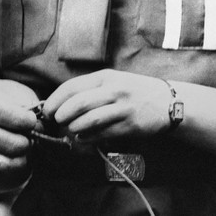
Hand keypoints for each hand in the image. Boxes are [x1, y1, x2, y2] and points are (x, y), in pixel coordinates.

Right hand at [0, 72, 35, 189]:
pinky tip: (0, 163)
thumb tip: (13, 107)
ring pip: (5, 166)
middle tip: (26, 138)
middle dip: (28, 142)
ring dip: (17, 161)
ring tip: (18, 154)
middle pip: (17, 145)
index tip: (30, 121)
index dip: (31, 122)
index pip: (19, 120)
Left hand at [42, 69, 170, 142]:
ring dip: (74, 128)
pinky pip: (103, 134)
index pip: (73, 86)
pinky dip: (88, 139)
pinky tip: (83, 139)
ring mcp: (123, 107)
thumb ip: (92, 89)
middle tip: (55, 122)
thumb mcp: (115, 81)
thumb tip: (63, 104)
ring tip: (70, 131)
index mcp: (106, 76)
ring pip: (90, 120)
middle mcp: (114, 90)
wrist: (169, 101)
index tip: (47, 110)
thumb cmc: (136, 91)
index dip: (56, 99)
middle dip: (62, 115)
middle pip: (79, 103)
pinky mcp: (130, 125)